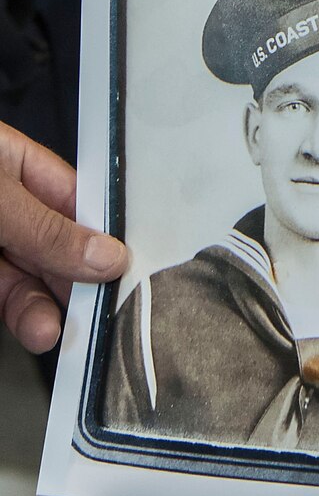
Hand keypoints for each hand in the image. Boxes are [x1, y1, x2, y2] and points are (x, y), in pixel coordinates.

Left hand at [0, 119, 126, 351]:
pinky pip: (6, 298)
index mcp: (16, 164)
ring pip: (30, 280)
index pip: (77, 200)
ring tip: (57, 331)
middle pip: (57, 246)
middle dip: (78, 279)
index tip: (129, 268)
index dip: (104, 234)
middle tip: (103, 309)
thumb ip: (44, 227)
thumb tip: (107, 255)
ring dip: (47, 307)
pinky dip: (23, 316)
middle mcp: (7, 206)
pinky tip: (38, 328)